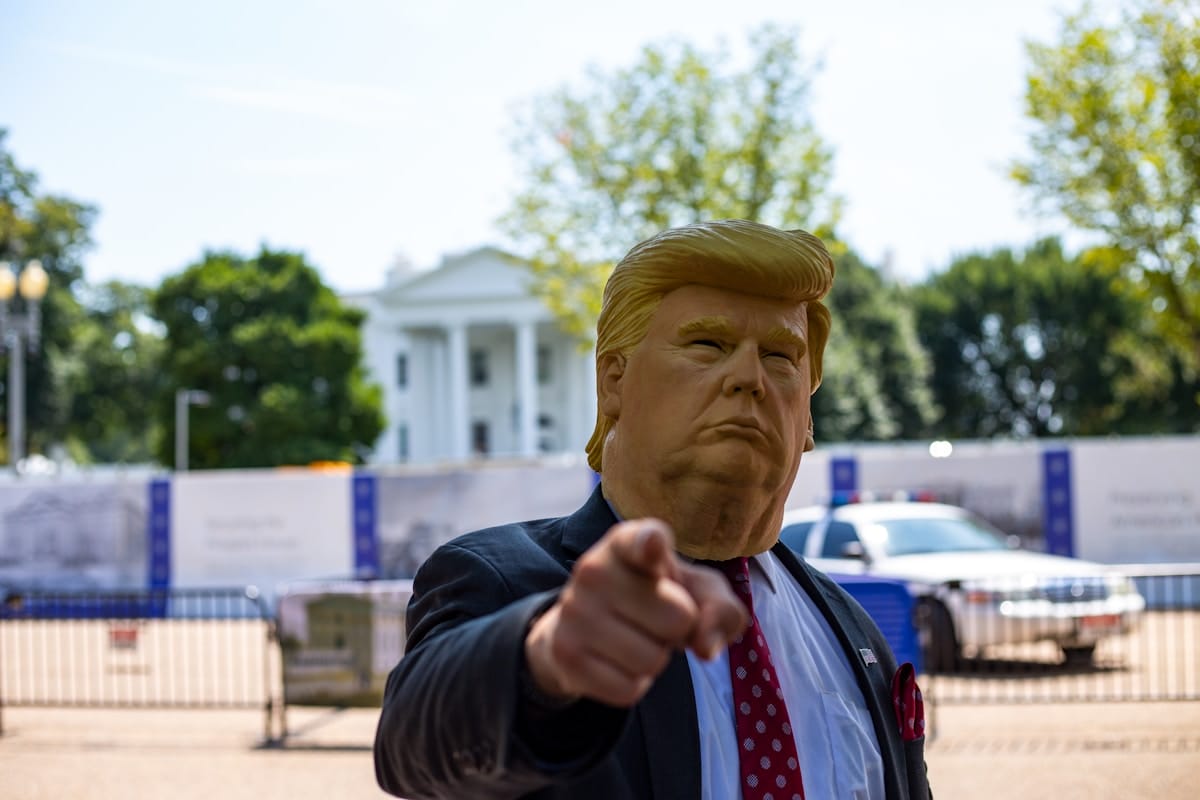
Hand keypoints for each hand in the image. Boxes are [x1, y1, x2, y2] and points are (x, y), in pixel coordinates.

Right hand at [524, 518, 749, 707]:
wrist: (587, 626)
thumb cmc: (656, 598)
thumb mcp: (697, 592)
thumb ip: (721, 609)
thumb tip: (706, 647)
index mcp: (627, 543)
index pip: (642, 540)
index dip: (651, 544)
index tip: (652, 544)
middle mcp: (594, 570)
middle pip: (677, 619)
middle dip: (677, 629)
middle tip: (654, 618)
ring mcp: (574, 612)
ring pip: (652, 660)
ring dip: (655, 659)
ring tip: (635, 636)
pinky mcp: (565, 654)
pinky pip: (629, 688)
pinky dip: (634, 683)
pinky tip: (617, 660)